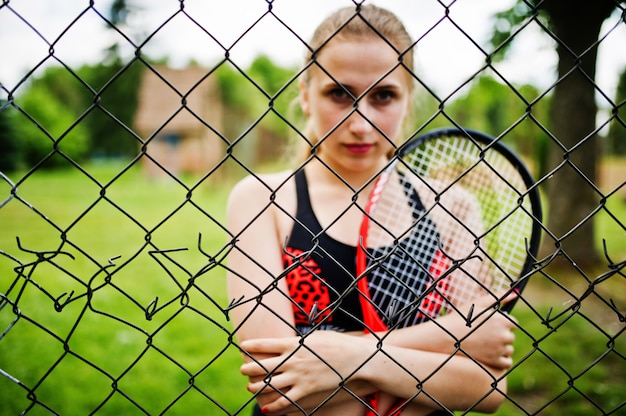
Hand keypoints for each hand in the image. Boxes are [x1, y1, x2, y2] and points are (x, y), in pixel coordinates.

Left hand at [240, 331, 371, 414]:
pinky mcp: (307, 389)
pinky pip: (285, 400)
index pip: (266, 344)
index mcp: (294, 344)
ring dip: (255, 386)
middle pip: (262, 365)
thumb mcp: (315, 337)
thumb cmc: (337, 344)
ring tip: (250, 387)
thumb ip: (299, 341)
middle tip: (242, 369)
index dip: (251, 346)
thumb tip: (288, 341)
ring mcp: (299, 376)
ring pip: (269, 384)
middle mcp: (293, 360)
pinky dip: (273, 405)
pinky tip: (265, 408)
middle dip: (248, 368)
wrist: (356, 359)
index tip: (242, 347)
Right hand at [443, 291, 517, 368]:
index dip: (502, 323)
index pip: (513, 323)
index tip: (490, 324)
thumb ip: (498, 297)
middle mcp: (504, 335)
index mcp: (502, 321)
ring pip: (509, 349)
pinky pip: (506, 363)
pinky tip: (489, 354)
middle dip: (501, 335)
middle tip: (484, 334)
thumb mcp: (479, 304)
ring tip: (484, 344)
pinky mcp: (495, 362)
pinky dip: (501, 360)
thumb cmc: (461, 318)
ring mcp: (500, 350)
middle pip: (510, 336)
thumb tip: (515, 293)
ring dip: (501, 348)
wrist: (446, 337)